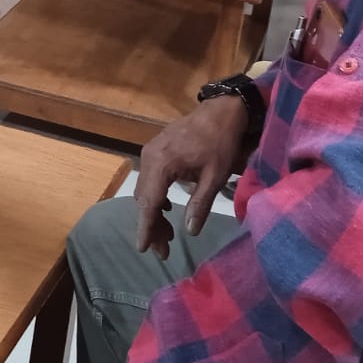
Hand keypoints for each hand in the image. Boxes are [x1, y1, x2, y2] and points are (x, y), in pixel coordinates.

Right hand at [133, 97, 247, 258]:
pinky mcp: (154, 150)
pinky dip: (155, 198)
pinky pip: (149, 180)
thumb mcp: (214, 176)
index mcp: (162, 164)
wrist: (219, 112)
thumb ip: (200, 204)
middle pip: (144, 199)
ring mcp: (149, 152)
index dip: (146, 227)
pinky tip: (166, 209)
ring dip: (153, 213)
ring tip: (168, 235)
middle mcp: (149, 157)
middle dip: (152, 226)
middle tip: (164, 250)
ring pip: (145, 190)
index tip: (143, 248)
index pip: (149, 202)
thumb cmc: (219, 143)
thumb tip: (190, 231)